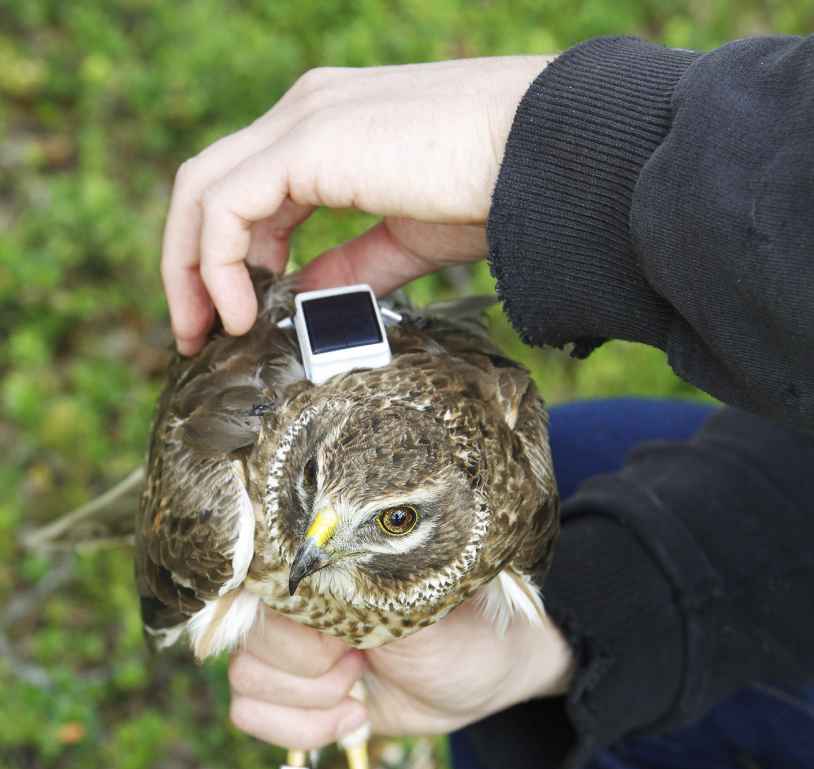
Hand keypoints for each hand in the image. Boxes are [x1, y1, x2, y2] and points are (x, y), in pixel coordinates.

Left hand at [161, 56, 552, 353]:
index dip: (225, 255)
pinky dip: (217, 264)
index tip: (231, 314)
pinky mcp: (308, 141)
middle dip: (190, 263)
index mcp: (329, 127)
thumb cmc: (494, 190)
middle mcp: (306, 111)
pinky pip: (226, 207)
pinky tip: (240, 313)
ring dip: (192, 269)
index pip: (246, 189)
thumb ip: (350, 265)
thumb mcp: (405, 240)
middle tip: (195, 332)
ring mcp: (303, 119)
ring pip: (202, 191)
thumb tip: (305, 296)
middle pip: (208, 185)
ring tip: (209, 331)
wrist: (545, 155)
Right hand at [228, 601, 572, 748]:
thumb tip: (308, 575)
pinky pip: (250, 714)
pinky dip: (303, 729)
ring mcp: (284, 647)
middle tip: (365, 662)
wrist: (483, 674)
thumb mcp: (414, 605)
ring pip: (246, 684)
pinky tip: (351, 715)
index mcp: (314, 561)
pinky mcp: (289, 691)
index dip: (298, 634)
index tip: (350, 642)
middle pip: (249, 647)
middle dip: (314, 672)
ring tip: (361, 689)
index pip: (255, 589)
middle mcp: (288, 601)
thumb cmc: (458, 624)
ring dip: (313, 704)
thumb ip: (355, 591)